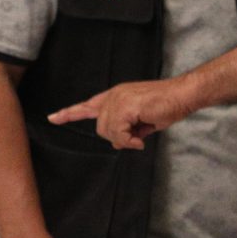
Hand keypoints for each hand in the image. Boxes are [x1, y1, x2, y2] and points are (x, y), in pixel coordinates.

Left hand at [49, 77, 200, 149]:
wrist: (183, 95)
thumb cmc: (168, 105)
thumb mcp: (144, 121)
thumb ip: (128, 130)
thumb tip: (119, 142)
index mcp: (116, 96)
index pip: (87, 105)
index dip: (69, 113)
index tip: (53, 117)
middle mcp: (113, 95)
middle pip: (100, 127)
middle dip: (117, 137)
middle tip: (136, 138)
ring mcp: (118, 99)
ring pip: (108, 131)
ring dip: (125, 140)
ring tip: (140, 137)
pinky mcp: (125, 106)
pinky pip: (118, 133)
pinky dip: (129, 141)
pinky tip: (141, 140)